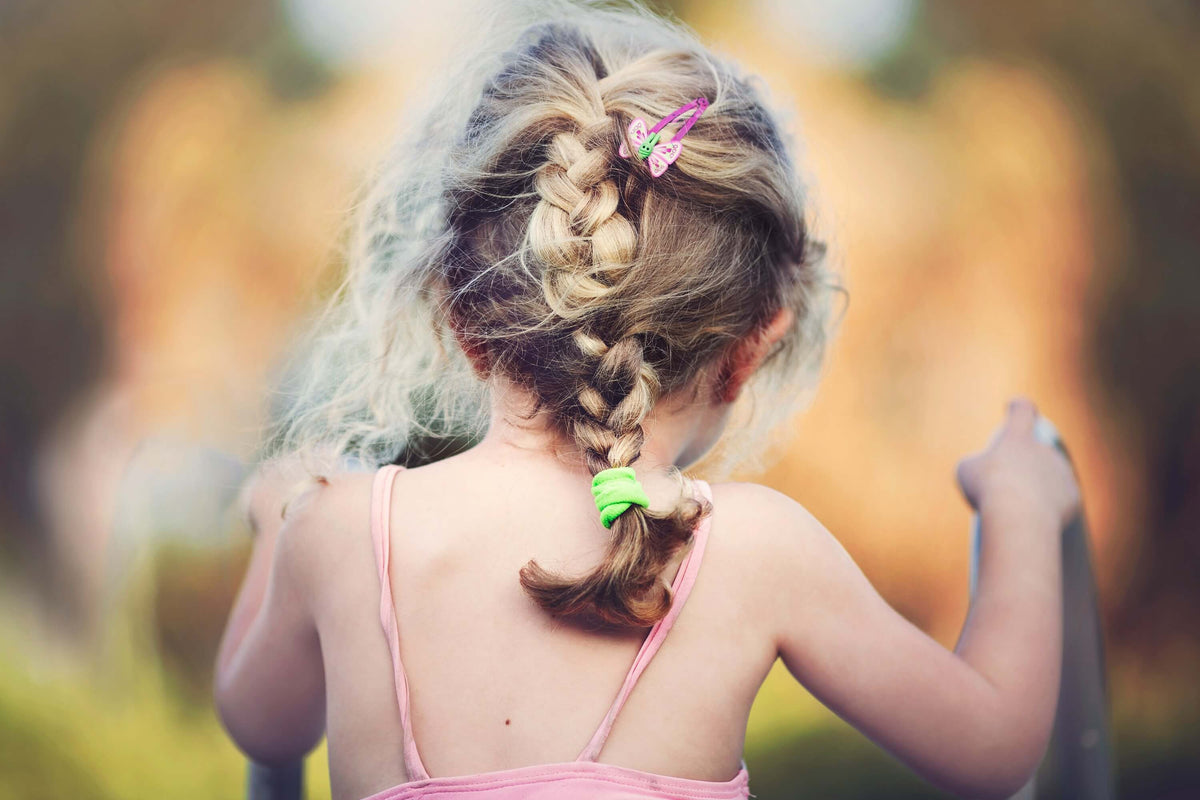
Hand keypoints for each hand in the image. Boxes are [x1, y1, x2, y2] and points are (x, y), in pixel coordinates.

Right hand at [956, 397, 1080, 528]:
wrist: (1020, 519)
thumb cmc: (988, 491)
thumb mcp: (966, 472)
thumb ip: (976, 464)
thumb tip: (984, 471)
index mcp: (1019, 438)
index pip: (1022, 411)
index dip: (1018, 408)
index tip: (1014, 407)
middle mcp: (1045, 450)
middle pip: (1035, 450)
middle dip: (1023, 464)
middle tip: (1005, 487)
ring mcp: (1061, 472)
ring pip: (1048, 476)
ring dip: (1036, 487)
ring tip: (1018, 509)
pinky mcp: (1073, 496)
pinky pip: (1058, 498)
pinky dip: (1047, 507)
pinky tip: (1034, 518)